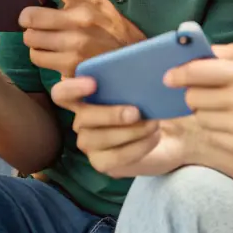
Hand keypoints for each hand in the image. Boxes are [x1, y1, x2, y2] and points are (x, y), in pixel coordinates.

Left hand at [17, 0, 144, 78]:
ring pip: (31, 38)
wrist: (127, 53)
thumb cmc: (104, 22)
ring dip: (33, 37)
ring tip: (43, 36)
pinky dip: (39, 54)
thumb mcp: (93, 0)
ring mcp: (75, 44)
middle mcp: (81, 20)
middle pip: (31, 16)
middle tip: (30, 20)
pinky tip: (50, 51)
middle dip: (26, 18)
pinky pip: (37, 57)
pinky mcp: (71, 65)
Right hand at [51, 75, 186, 177]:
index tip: (93, 83)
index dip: (72, 88)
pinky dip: (136, 147)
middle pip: (84, 118)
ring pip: (99, 139)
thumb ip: (129, 78)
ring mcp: (89, 144)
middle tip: (136, 112)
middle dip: (110, 114)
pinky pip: (114, 157)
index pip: (62, 94)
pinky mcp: (101, 163)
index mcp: (84, 98)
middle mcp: (81, 121)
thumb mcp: (141, 88)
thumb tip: (132, 69)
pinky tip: (153, 138)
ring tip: (153, 124)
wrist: (170, 135)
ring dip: (129, 131)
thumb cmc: (149, 105)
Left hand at [166, 43, 232, 158]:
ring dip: (203, 110)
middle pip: (193, 97)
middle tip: (203, 90)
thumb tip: (205, 50)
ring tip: (221, 105)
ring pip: (200, 118)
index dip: (177, 73)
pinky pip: (214, 135)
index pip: (196, 73)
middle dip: (192, 92)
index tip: (169, 76)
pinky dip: (216, 127)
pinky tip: (231, 121)